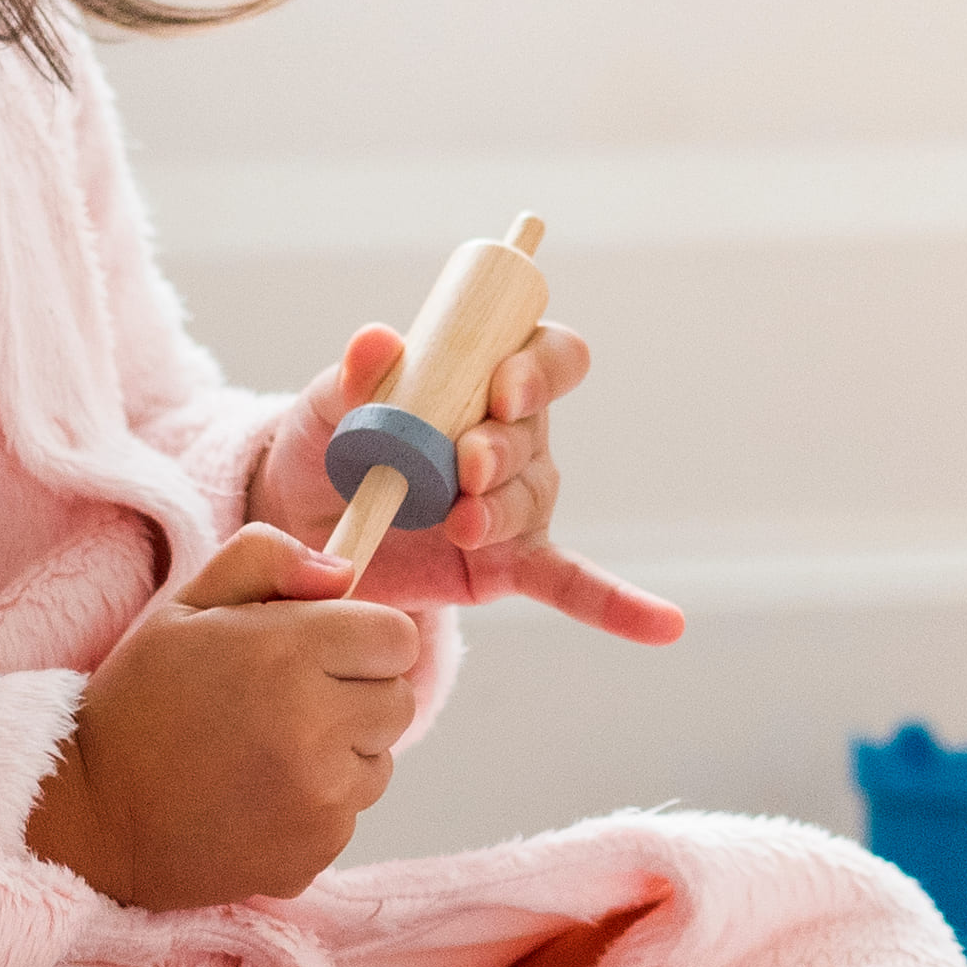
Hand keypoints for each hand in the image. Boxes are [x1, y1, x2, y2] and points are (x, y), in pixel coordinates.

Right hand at [29, 526, 419, 910]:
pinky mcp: (316, 851)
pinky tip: (258, 799)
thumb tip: (343, 571)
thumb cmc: (140, 702)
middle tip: (288, 703)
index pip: (397, 637)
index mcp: (287, 652)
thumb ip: (266, 560)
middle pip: (398, 700)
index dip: (364, 639)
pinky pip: (350, 815)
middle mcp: (314, 726)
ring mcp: (320, 798)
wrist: (94, 816)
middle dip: (356, 694)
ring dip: (342, 754)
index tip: (323, 651)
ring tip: (267, 754)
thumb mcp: (185, 607)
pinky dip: (317, 807)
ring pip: (380, 762)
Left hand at [260, 321, 686, 647]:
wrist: (302, 526)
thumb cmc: (326, 446)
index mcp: (488, 379)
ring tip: (462, 524)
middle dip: (502, 449)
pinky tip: (663, 626)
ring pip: (534, 500)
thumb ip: (354, 376)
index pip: (549, 357)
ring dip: (502, 509)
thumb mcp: (327, 406)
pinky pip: (574, 584)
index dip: (538, 369)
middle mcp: (518, 439)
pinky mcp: (509, 565)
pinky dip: (618, 605)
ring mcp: (518, 504)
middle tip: (464, 464)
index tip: (503, 389)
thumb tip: (377, 341)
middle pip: (535, 435)